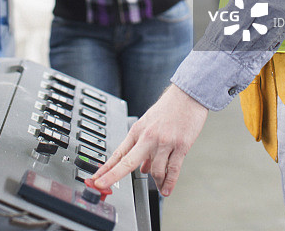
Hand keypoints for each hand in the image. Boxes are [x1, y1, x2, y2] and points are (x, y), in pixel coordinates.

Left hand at [91, 85, 207, 195]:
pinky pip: (173, 170)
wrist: (188, 95)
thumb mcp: (150, 122)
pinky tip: (166, 189)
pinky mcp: (181, 146)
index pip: (119, 153)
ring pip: (155, 171)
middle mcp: (149, 137)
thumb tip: (144, 168)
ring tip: (160, 186)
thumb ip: (144, 145)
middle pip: (128, 162)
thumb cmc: (169, 107)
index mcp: (139, 130)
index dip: (106, 168)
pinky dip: (169, 183)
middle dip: (113, 176)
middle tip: (103, 187)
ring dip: (156, 182)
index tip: (96, 178)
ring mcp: (165, 142)